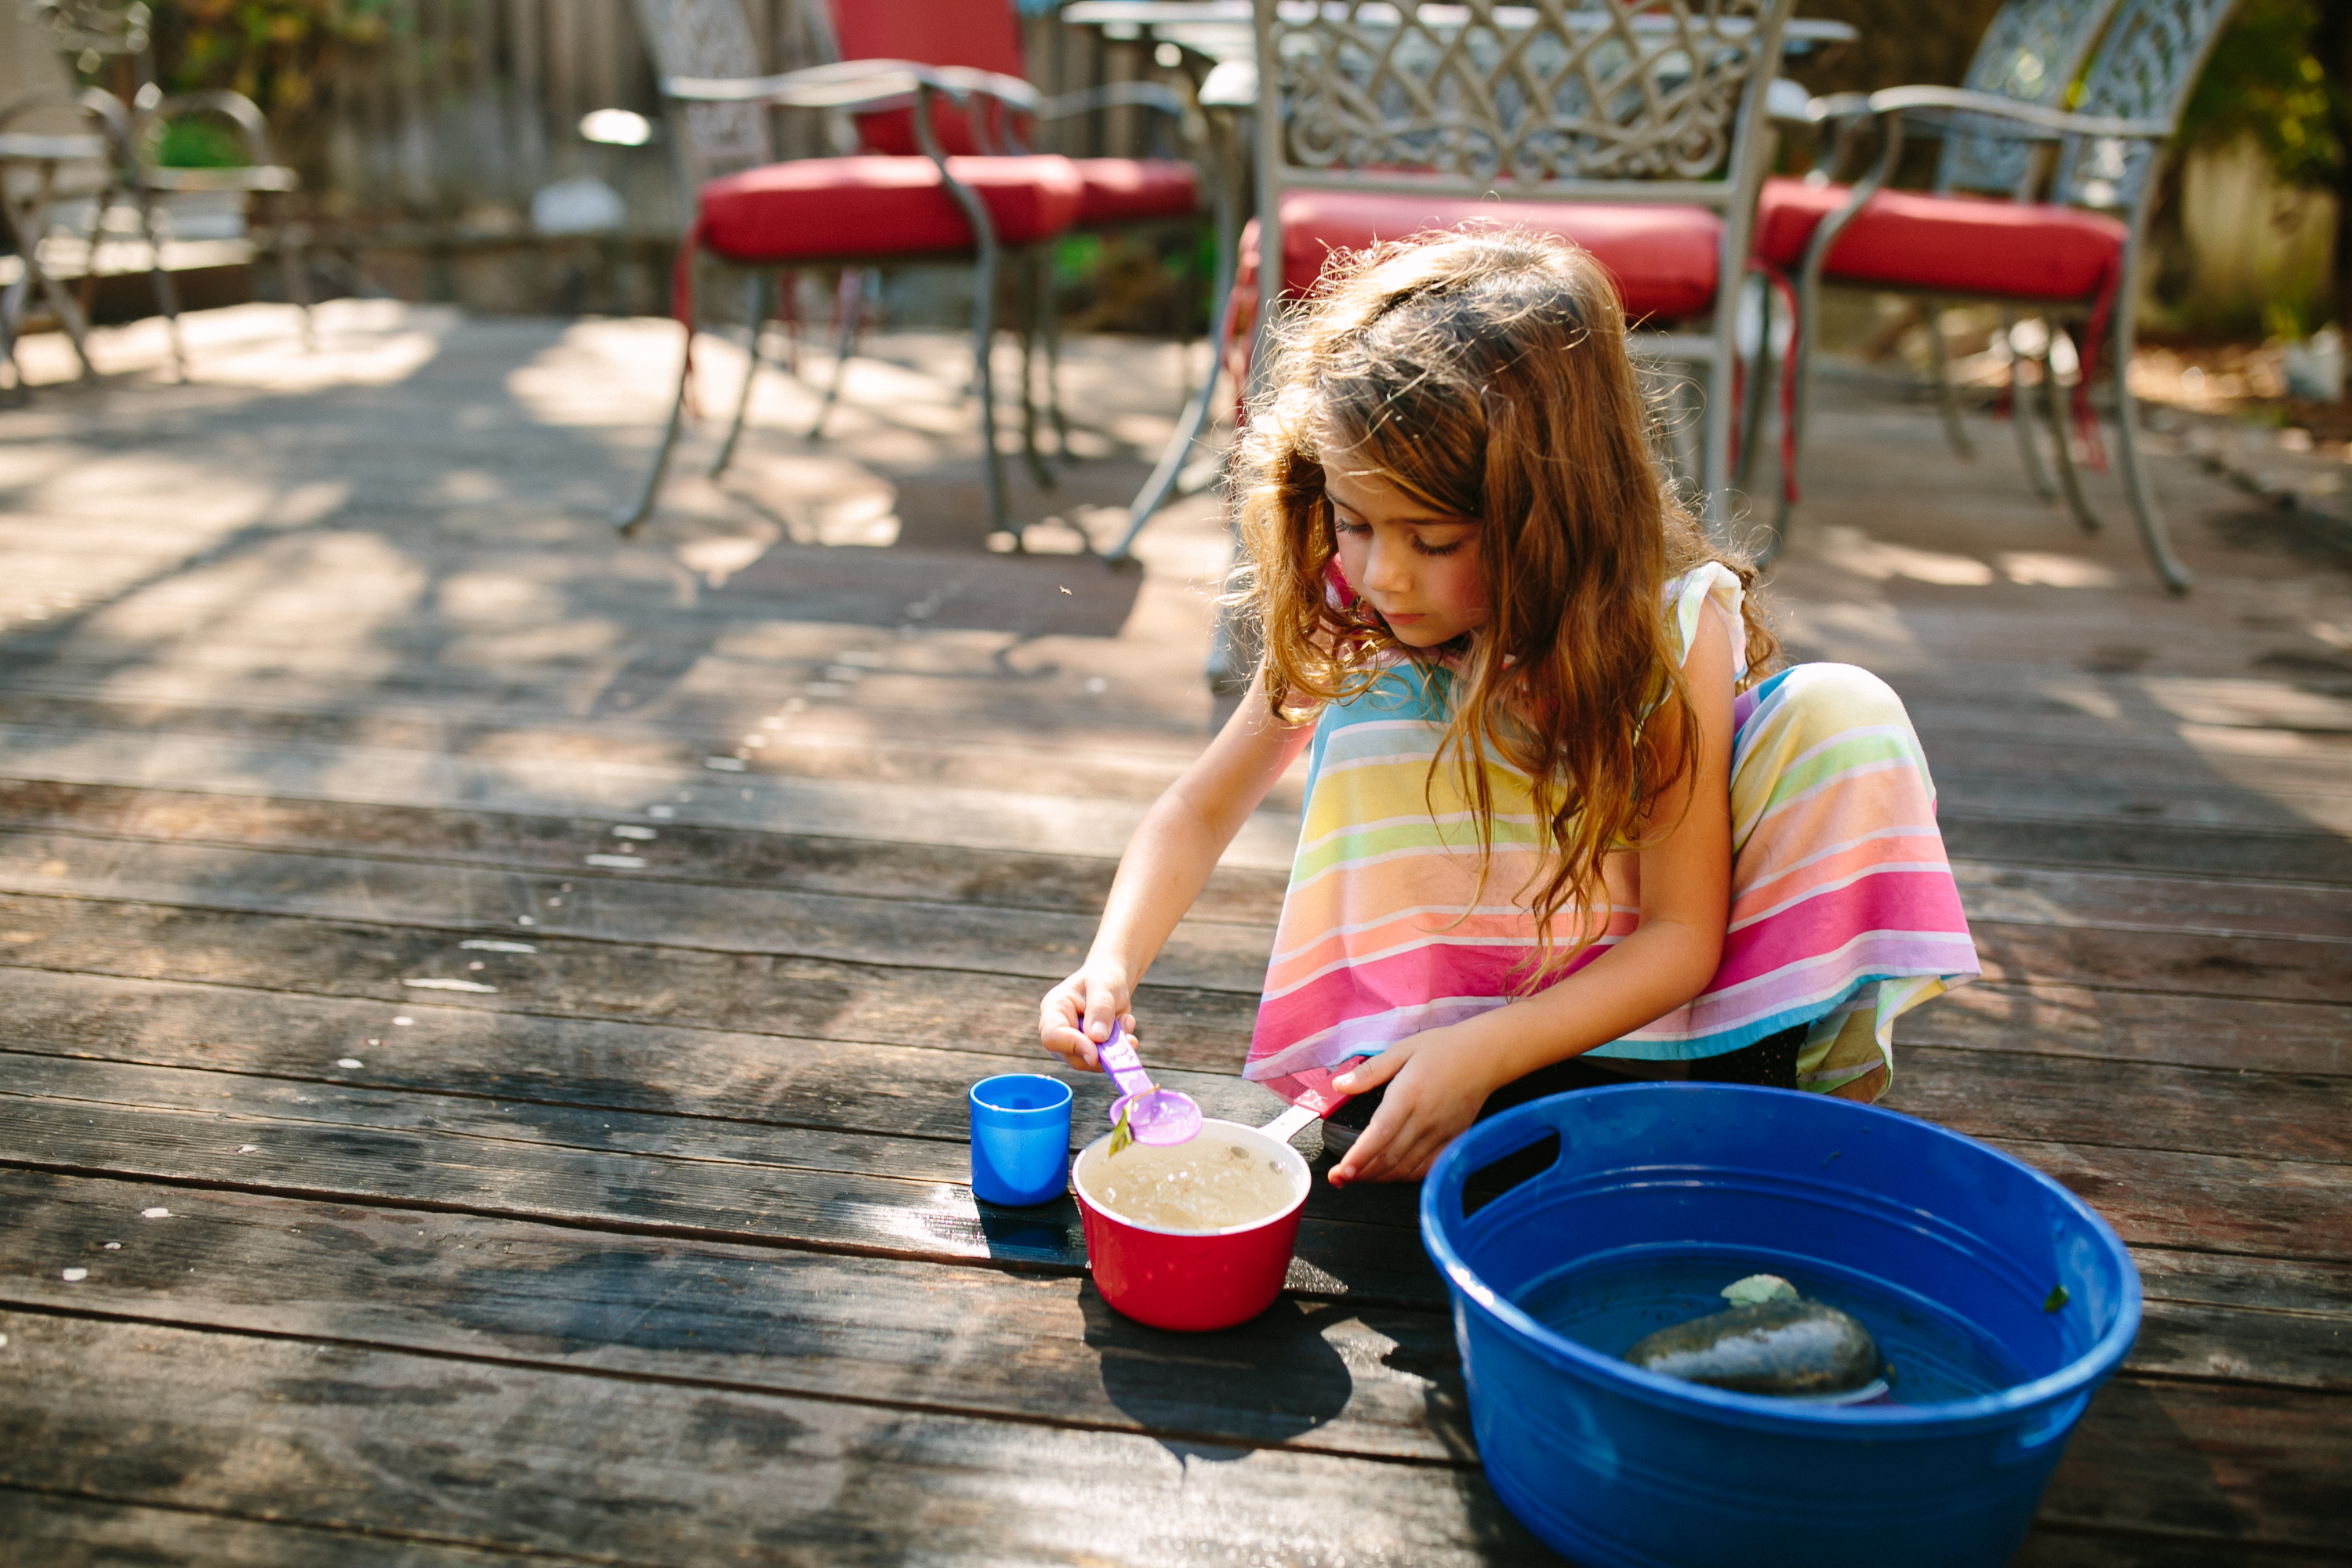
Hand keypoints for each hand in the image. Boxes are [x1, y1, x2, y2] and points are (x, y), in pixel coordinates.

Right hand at [1038, 959, 1134, 1071]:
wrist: (1112, 983)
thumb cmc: (1103, 978)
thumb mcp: (1104, 985)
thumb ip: (1100, 1008)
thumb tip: (1097, 1037)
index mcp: (1053, 1009)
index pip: (1052, 1037)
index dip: (1074, 1046)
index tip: (1096, 1052)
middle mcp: (1059, 1030)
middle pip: (1070, 1056)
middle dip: (1099, 1052)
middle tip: (1126, 1038)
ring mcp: (1073, 1043)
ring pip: (1088, 1062)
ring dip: (1113, 1050)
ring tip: (1126, 1024)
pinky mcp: (1088, 1051)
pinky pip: (1103, 1061)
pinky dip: (1119, 1049)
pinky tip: (1125, 1027)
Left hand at [1327, 1022, 1499, 1185]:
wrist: (1486, 1055)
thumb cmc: (1444, 1049)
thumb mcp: (1402, 1050)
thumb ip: (1370, 1071)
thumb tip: (1338, 1084)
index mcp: (1408, 1095)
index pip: (1380, 1134)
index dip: (1359, 1157)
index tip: (1341, 1171)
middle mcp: (1425, 1119)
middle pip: (1389, 1158)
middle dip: (1361, 1173)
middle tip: (1338, 1178)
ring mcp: (1441, 1133)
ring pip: (1406, 1167)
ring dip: (1380, 1178)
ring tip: (1358, 1177)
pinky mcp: (1453, 1139)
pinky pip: (1428, 1167)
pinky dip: (1407, 1176)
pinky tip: (1391, 1175)